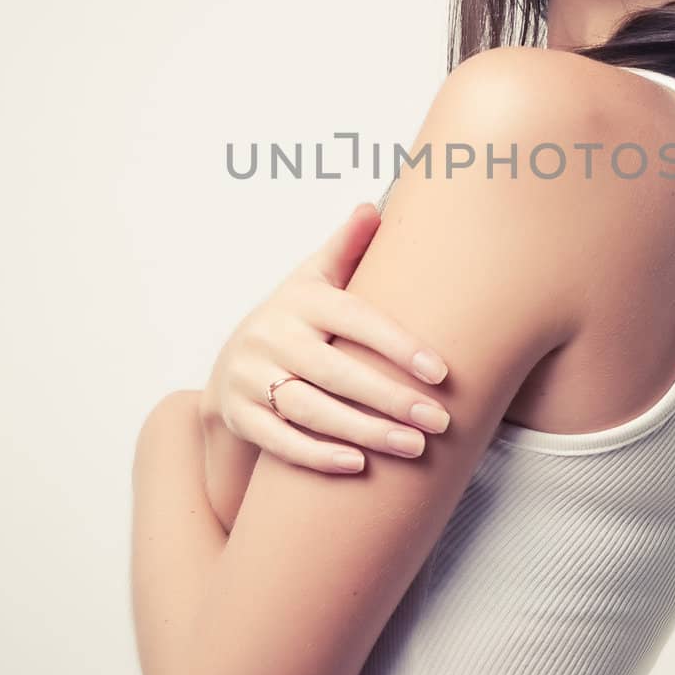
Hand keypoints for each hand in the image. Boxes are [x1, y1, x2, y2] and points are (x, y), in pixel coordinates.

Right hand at [199, 201, 451, 476]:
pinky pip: (280, 441)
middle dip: (392, 399)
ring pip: (312, 410)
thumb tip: (372, 209)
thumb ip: (346, 248)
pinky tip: (360, 465)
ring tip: (415, 448)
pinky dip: (319, 455)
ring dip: (366, 432)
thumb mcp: (314, 280)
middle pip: (336, 372)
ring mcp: (251, 378)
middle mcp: (271, 336)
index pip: (354, 320)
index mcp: (300, 300)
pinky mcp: (241, 416)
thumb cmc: (295, 321)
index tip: (441, 373)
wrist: (232, 366)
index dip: (398, 345)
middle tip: (441, 422)